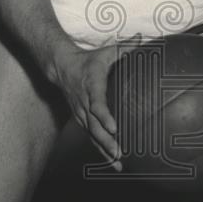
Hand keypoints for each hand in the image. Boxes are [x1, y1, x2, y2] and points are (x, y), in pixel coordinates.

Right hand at [52, 33, 143, 170]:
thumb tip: (141, 37)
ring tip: (118, 164)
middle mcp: (84, 103)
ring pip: (92, 135)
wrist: (61, 67)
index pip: (97, 104)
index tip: (115, 128)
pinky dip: (100, 150)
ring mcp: (80, 113)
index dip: (105, 117)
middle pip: (94, 126)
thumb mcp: (106, 52)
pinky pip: (91, 136)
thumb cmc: (88, 60)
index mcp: (92, 86)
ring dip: (104, 150)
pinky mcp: (80, 119)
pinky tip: (112, 162)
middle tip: (120, 153)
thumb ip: (125, 47)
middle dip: (107, 141)